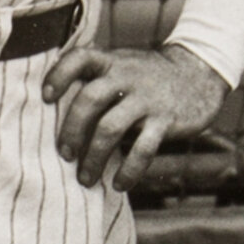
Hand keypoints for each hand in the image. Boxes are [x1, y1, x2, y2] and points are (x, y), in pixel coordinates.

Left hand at [41, 43, 230, 191]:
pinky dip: (128, 170)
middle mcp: (126, 76)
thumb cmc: (146, 77)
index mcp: (110, 61)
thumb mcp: (120, 66)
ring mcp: (147, 99)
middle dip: (71, 130)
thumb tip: (51, 111)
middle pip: (89, 99)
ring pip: (111, 128)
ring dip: (94, 157)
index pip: (79, 59)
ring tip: (86, 178)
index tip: (45, 98)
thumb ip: (93, 79)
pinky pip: (143, 149)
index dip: (59, 76)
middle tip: (65, 154)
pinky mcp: (166, 120)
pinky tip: (120, 184)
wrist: (199, 72)